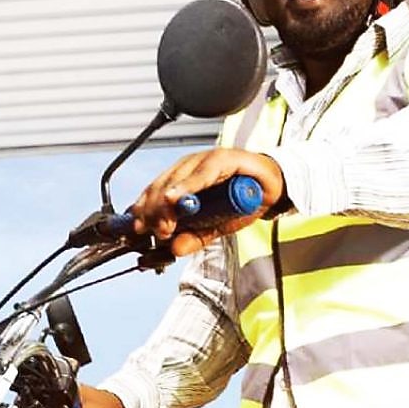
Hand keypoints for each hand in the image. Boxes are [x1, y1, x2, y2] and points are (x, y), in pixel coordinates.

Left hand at [129, 149, 285, 256]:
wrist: (272, 188)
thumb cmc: (240, 202)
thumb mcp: (214, 227)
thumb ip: (194, 237)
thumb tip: (173, 249)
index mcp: (181, 179)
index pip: (153, 192)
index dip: (142, 210)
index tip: (136, 229)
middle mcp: (188, 167)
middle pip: (161, 186)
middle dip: (154, 211)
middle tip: (158, 232)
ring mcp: (204, 160)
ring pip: (177, 179)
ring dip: (167, 203)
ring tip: (165, 223)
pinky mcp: (224, 158)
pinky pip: (203, 172)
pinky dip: (189, 185)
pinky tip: (177, 197)